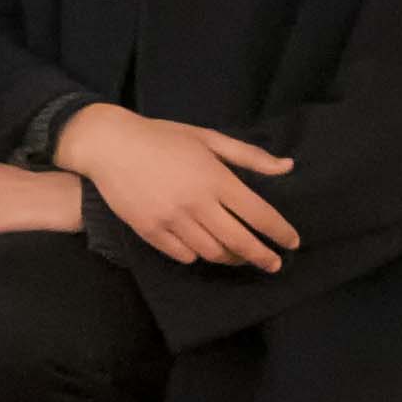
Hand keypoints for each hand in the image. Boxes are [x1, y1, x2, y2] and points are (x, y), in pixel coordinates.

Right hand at [52, 100, 299, 270]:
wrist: (110, 145)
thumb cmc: (163, 137)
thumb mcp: (208, 138)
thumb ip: (248, 156)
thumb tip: (287, 166)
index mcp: (215, 178)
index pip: (258, 214)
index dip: (279, 232)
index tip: (292, 243)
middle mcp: (197, 203)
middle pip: (239, 242)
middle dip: (262, 257)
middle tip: (274, 264)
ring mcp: (172, 220)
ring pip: (212, 253)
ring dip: (230, 257)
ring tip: (239, 256)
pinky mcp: (151, 232)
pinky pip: (184, 255)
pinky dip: (198, 255)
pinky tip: (203, 248)